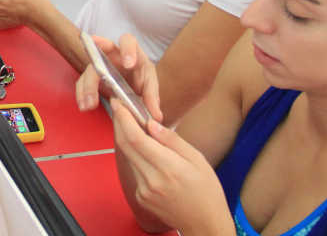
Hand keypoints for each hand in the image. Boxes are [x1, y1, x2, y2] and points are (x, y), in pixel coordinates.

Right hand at [75, 33, 162, 122]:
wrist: (133, 85)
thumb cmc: (141, 77)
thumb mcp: (149, 84)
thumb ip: (151, 97)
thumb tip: (155, 115)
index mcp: (130, 51)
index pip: (127, 41)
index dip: (127, 50)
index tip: (128, 64)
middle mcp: (111, 54)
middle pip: (100, 53)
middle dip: (98, 67)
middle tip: (100, 82)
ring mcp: (100, 65)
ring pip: (89, 70)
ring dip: (88, 87)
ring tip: (89, 104)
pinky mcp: (92, 78)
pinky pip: (83, 83)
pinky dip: (82, 95)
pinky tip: (85, 106)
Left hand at [111, 105, 229, 233]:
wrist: (204, 224)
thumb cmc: (207, 191)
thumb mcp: (197, 159)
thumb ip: (172, 140)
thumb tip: (150, 123)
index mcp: (168, 168)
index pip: (136, 138)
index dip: (124, 119)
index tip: (119, 103)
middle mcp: (151, 180)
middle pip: (125, 146)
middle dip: (119, 123)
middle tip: (120, 108)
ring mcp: (143, 190)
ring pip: (128, 157)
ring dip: (126, 139)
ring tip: (134, 126)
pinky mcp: (140, 196)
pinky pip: (134, 170)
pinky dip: (135, 156)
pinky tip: (145, 151)